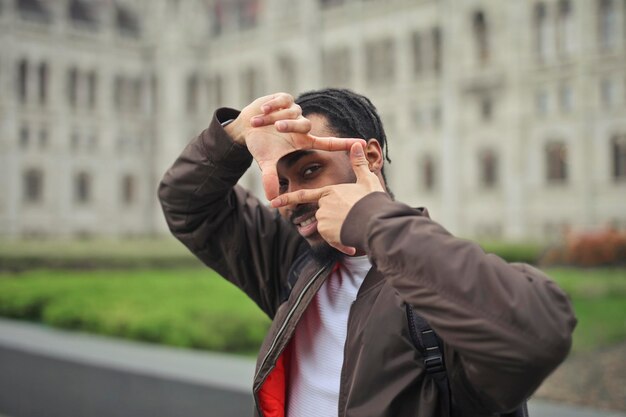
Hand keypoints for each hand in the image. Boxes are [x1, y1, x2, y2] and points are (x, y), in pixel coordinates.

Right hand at [226, 93, 366, 199]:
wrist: (247, 127)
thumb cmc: (261, 145)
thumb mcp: (265, 162)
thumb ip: (270, 178)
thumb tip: (271, 198)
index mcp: (303, 141)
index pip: (329, 143)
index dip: (345, 143)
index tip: (363, 143)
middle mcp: (302, 126)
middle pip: (305, 124)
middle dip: (290, 125)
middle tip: (276, 128)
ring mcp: (294, 111)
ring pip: (292, 112)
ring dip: (274, 117)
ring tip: (259, 122)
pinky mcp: (285, 98)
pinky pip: (282, 100)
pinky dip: (271, 105)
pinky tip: (262, 111)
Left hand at [270, 143, 384, 254]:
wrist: (375, 222)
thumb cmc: (372, 200)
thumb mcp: (367, 180)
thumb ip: (359, 164)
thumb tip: (358, 144)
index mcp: (329, 191)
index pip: (303, 195)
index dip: (287, 198)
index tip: (273, 202)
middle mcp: (323, 206)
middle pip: (325, 215)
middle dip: (337, 220)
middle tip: (353, 220)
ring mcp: (323, 220)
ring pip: (329, 228)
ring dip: (340, 231)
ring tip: (356, 227)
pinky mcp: (328, 234)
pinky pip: (333, 240)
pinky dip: (341, 243)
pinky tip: (352, 243)